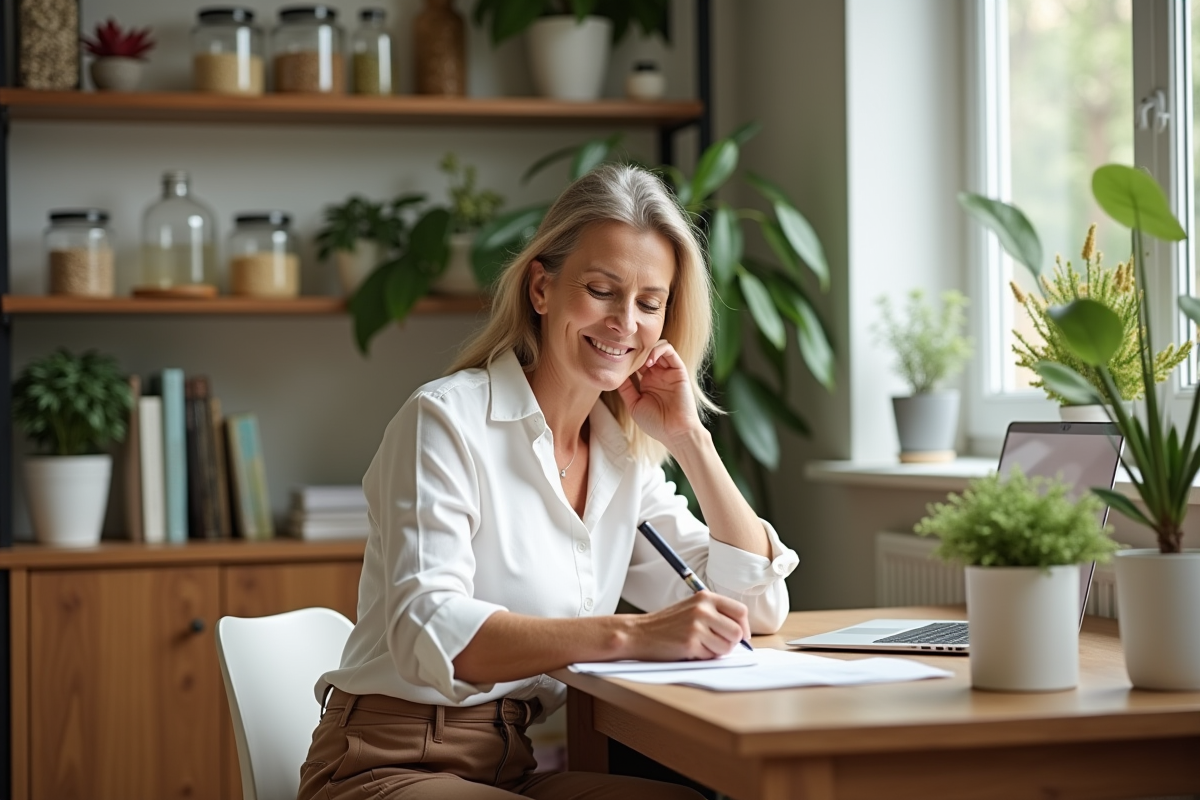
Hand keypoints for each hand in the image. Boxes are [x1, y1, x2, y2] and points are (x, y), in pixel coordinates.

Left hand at [617, 340, 702, 447]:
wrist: (675, 432)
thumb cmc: (655, 423)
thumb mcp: (634, 404)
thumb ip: (625, 388)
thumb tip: (613, 374)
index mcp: (647, 381)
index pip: (636, 361)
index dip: (627, 358)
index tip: (615, 359)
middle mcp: (657, 373)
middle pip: (645, 351)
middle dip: (635, 350)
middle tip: (626, 354)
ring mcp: (668, 371)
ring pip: (657, 347)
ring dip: (646, 348)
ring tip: (638, 359)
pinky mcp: (678, 369)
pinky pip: (669, 351)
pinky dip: (658, 350)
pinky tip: (649, 360)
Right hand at [625, 592, 750, 660]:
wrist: (639, 633)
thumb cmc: (667, 624)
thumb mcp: (692, 608)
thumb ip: (715, 614)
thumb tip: (742, 633)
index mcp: (705, 597)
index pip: (740, 611)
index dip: (744, 627)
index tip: (740, 636)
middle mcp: (703, 609)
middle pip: (737, 632)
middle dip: (731, 643)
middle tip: (716, 644)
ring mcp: (697, 626)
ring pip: (727, 647)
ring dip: (717, 652)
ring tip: (700, 646)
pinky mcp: (690, 643)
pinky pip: (711, 656)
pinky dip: (704, 657)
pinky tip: (690, 650)